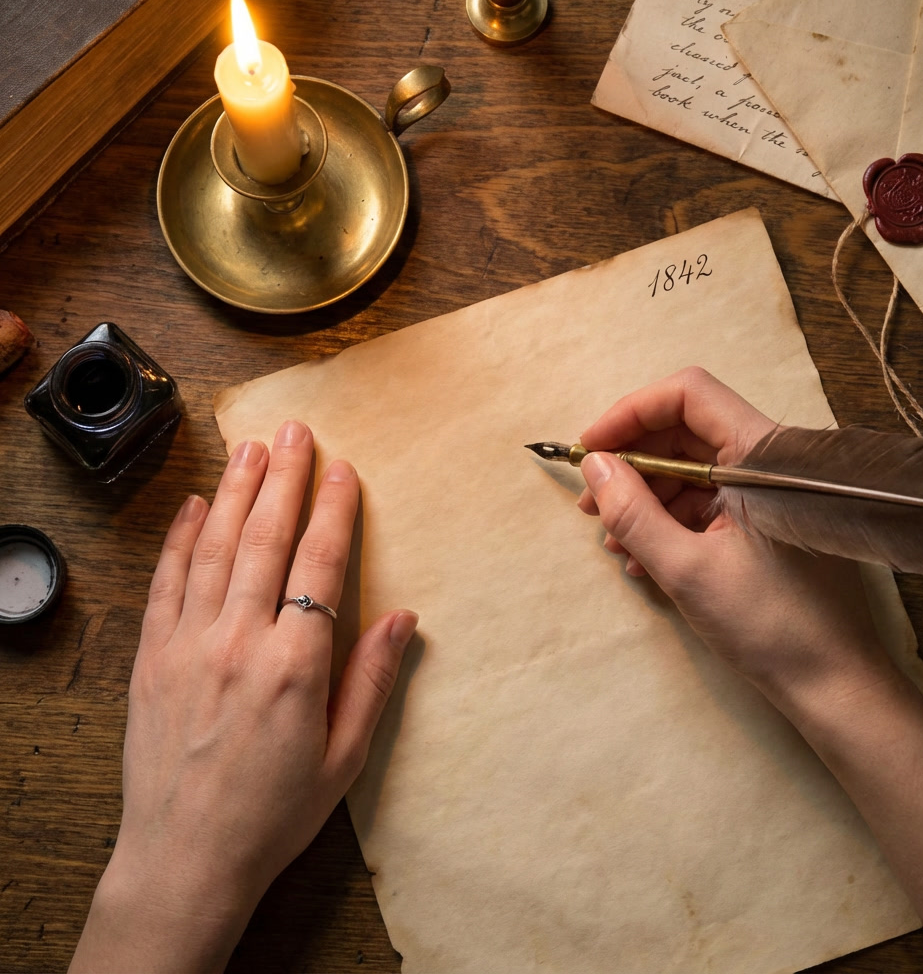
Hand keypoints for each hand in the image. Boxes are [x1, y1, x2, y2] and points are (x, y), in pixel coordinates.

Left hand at [71, 420, 416, 972]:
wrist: (185, 860)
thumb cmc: (272, 814)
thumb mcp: (344, 757)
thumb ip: (373, 680)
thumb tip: (402, 617)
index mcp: (294, 666)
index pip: (319, 565)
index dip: (333, 511)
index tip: (342, 470)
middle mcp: (238, 642)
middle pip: (264, 539)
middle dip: (283, 478)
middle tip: (294, 431)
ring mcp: (187, 646)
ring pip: (213, 548)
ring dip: (233, 492)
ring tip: (250, 449)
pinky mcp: (151, 658)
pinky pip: (165, 582)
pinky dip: (178, 538)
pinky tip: (191, 506)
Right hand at [576, 367, 893, 703]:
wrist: (834, 685)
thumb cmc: (771, 625)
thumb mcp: (686, 569)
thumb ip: (633, 512)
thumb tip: (595, 465)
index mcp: (763, 456)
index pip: (689, 395)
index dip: (631, 412)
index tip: (591, 449)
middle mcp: (769, 462)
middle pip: (685, 431)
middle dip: (631, 463)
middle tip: (592, 503)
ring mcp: (767, 493)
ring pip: (690, 469)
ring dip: (645, 499)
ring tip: (617, 544)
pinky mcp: (763, 522)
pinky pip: (706, 502)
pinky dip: (669, 522)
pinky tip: (644, 559)